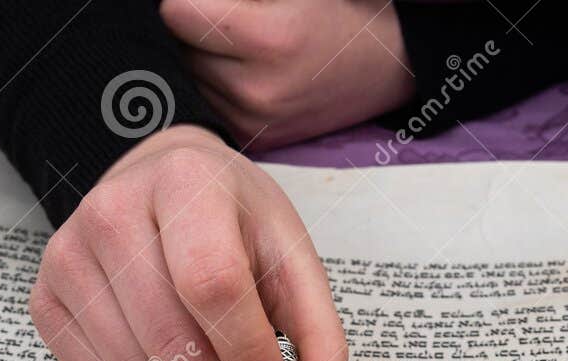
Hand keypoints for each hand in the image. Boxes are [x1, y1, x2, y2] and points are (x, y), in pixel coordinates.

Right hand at [29, 125, 345, 360]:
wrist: (162, 188)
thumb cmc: (231, 222)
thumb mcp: (291, 261)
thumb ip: (319, 340)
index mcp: (184, 182)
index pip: (211, 284)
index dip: (247, 350)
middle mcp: (112, 211)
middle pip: (171, 340)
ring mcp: (68, 257)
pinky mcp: (46, 301)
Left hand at [160, 0, 415, 148]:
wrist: (390, 62)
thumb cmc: (342, 10)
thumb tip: (177, 3)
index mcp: (269, 39)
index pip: (176, 13)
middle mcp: (258, 90)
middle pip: (181, 46)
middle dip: (198, 27)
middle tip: (238, 20)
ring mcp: (257, 121)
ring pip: (193, 77)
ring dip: (206, 56)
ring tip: (249, 46)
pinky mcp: (257, 139)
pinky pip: (212, 103)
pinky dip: (221, 84)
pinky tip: (254, 72)